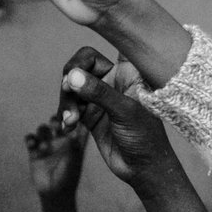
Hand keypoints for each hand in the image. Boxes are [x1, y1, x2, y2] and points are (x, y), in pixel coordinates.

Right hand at [26, 119, 86, 197]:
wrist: (54, 192)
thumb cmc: (68, 178)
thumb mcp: (72, 162)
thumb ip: (73, 147)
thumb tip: (75, 132)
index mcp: (73, 142)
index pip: (74, 124)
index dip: (72, 118)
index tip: (70, 119)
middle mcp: (60, 141)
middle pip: (56, 122)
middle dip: (55, 121)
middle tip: (55, 126)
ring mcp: (47, 144)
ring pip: (42, 129)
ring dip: (42, 134)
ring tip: (45, 148)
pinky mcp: (34, 151)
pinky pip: (30, 138)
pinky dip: (30, 139)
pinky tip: (32, 146)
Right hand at [60, 48, 177, 186]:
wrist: (143, 169)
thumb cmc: (145, 138)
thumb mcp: (125, 112)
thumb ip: (99, 92)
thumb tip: (71, 75)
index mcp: (131, 73)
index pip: (112, 45)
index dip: (100, 42)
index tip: (83, 49)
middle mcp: (115, 81)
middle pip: (82, 63)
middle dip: (71, 77)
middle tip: (67, 89)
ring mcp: (102, 97)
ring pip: (72, 85)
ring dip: (66, 101)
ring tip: (70, 120)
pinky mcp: (90, 113)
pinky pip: (70, 105)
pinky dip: (65, 113)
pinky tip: (68, 127)